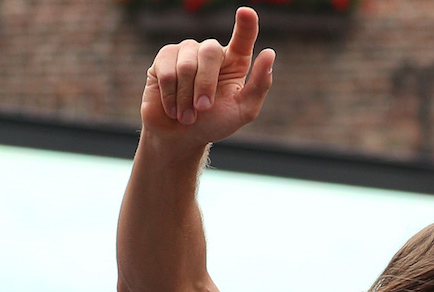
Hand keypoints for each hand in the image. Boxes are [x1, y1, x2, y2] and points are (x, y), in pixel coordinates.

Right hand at [142, 6, 274, 147]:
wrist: (181, 137)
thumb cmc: (214, 124)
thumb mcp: (242, 111)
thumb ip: (259, 85)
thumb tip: (269, 53)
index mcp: (235, 61)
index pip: (243, 37)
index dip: (245, 25)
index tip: (246, 12)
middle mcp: (211, 52)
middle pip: (210, 53)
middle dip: (205, 85)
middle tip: (202, 109)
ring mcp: (186, 52)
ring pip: (186, 65)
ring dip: (186, 98)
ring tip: (187, 115)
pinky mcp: (164, 58)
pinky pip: (167, 72)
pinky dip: (171, 96)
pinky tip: (173, 108)